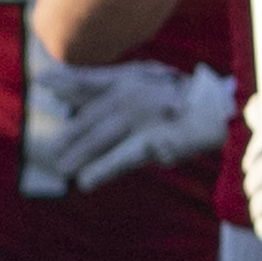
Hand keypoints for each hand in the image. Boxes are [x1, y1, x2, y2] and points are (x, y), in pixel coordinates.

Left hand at [22, 56, 236, 197]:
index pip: (91, 80)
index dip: (66, 82)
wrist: (217, 111)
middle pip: (92, 117)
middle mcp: (133, 95)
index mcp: (130, 79)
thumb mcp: (144, 81)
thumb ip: (108, 84)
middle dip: (71, 134)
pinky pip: (122, 158)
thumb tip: (65, 90)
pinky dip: (102, 169)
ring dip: (79, 155)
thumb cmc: (178, 98)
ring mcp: (143, 118)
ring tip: (63, 168)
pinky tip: (85, 181)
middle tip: (53, 150)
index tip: (43, 82)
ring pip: (101, 138)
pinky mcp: (153, 141)